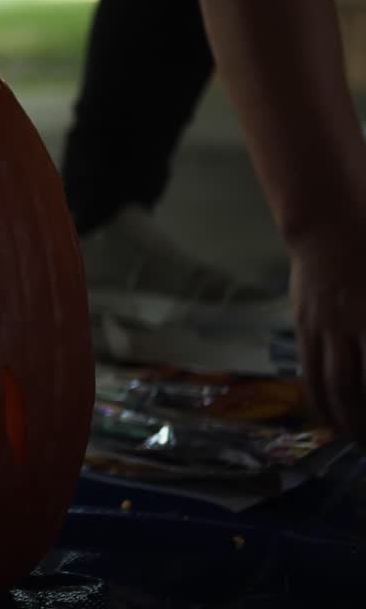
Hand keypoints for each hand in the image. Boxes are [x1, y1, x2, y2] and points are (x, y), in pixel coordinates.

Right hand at [291, 207, 365, 443]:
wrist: (330, 221)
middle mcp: (351, 324)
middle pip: (358, 387)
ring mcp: (324, 326)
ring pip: (332, 384)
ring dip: (347, 420)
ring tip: (359, 443)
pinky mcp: (304, 325)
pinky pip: (308, 370)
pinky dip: (320, 400)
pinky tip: (331, 417)